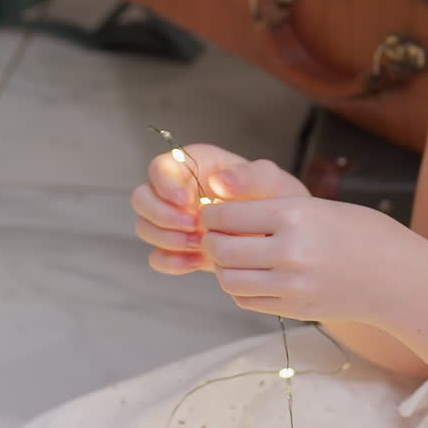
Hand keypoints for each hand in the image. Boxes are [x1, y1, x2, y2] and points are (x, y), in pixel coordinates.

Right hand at [131, 145, 309, 274]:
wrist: (286, 237)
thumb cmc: (279, 201)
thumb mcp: (272, 184)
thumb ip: (250, 176)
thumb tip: (216, 181)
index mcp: (195, 165)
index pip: (160, 167)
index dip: (165, 184)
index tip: (187, 201)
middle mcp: (178, 191)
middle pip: (142, 198)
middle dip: (162, 215)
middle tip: (193, 227)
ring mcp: (176, 221)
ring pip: (146, 227)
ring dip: (167, 238)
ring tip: (202, 245)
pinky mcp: (180, 248)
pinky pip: (158, 256)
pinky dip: (171, 261)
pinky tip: (196, 262)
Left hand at [202, 194, 413, 323]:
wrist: (398, 276)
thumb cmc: (360, 232)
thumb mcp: (317, 206)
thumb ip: (271, 208)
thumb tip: (220, 213)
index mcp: (295, 214)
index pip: (227, 215)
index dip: (210, 214)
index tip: (210, 213)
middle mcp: (290, 250)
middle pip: (221, 249)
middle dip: (211, 241)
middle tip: (215, 236)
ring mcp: (292, 284)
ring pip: (229, 279)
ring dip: (223, 268)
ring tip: (234, 258)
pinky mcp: (295, 308)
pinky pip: (247, 301)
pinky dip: (241, 289)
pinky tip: (254, 277)